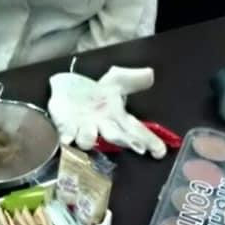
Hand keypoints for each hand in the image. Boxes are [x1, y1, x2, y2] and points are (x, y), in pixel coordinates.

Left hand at [48, 68, 166, 158]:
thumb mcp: (114, 81)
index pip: (137, 130)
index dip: (149, 141)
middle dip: (126, 141)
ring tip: (91, 132)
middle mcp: (102, 128)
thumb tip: (150, 73)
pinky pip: (67, 135)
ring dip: (90, 137)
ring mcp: (83, 130)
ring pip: (88, 140)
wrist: (67, 91)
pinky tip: (67, 138)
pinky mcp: (65, 128)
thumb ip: (132, 79)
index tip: (160, 151)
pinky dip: (68, 136)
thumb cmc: (95, 93)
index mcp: (117, 118)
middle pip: (116, 137)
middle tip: (136, 146)